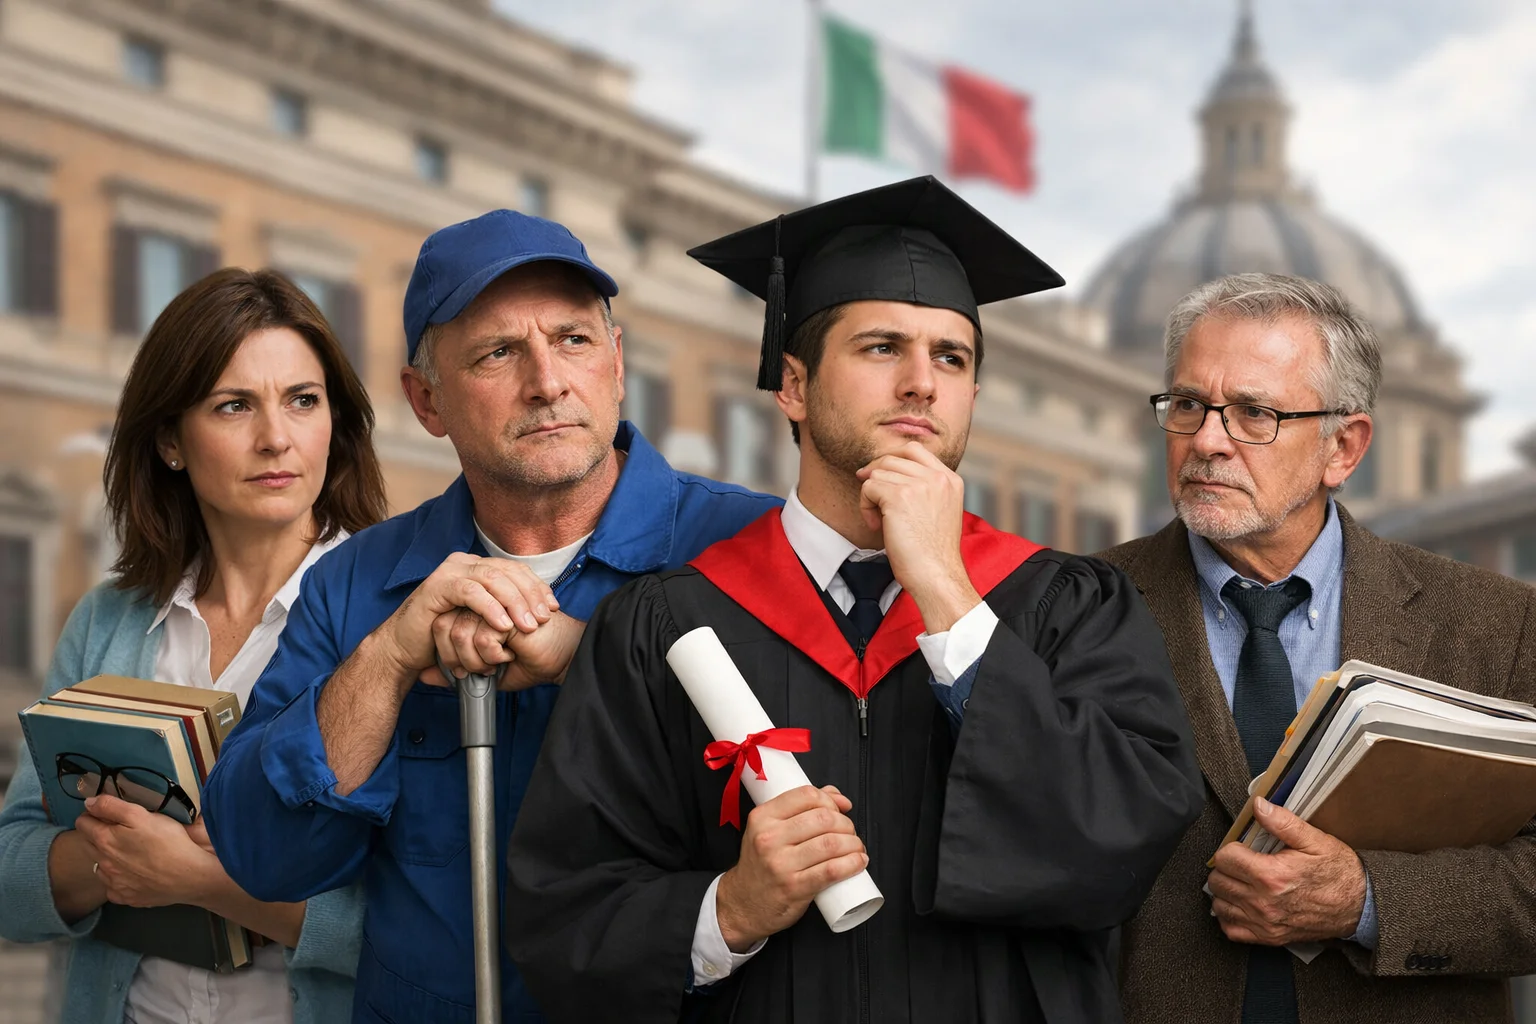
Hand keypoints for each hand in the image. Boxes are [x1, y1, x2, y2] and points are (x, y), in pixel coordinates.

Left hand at [74, 795, 222, 908]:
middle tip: (119, 830)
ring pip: (99, 867)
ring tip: (128, 853)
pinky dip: (118, 880)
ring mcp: (113, 883)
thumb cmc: (168, 841)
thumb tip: (89, 803)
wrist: (189, 876)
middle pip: (87, 844)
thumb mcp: (141, 814)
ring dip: (107, 858)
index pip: (83, 823)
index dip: (93, 814)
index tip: (107, 812)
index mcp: (104, 840)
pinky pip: (112, 888)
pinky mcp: (125, 897)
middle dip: (97, 834)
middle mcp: (103, 863)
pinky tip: (133, 875)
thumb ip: (111, 806)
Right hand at [378, 553, 557, 684]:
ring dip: (513, 602)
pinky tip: (503, 625)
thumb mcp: (482, 620)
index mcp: (477, 567)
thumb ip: (503, 609)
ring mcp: (449, 571)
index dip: (537, 587)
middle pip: (507, 571)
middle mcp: (465, 563)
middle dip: (530, 595)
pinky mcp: (437, 585)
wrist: (407, 648)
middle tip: (543, 618)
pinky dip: (490, 608)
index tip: (553, 609)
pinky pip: (469, 591)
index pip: (515, 570)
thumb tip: (539, 610)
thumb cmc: (446, 636)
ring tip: (527, 625)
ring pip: (491, 578)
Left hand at [421, 610, 586, 689]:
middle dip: (461, 659)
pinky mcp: (506, 609)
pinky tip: (512, 654)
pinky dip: (494, 656)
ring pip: (460, 634)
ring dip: (478, 660)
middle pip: (444, 628)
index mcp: (476, 609)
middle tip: (487, 668)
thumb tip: (424, 674)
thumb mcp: (485, 669)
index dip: (451, 653)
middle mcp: (482, 601)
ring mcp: (494, 601)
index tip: (472, 669)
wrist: (560, 659)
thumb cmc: (529, 661)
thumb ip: (454, 669)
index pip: (441, 626)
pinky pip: (481, 637)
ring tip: (502, 661)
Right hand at [715, 785, 866, 952]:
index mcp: (762, 817)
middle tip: (850, 833)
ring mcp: (781, 864)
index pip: (806, 795)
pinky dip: (852, 864)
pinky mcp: (794, 888)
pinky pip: (831, 870)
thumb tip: (837, 796)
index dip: (830, 800)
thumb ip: (799, 808)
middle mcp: (769, 838)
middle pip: (823, 818)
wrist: (744, 904)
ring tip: (856, 848)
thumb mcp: (769, 829)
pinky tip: (859, 862)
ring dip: (853, 843)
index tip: (839, 810)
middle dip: (846, 823)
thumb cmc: (761, 864)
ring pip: (830, 843)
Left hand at [855, 441, 979, 632]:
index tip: (881, 476)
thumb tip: (885, 470)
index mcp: (950, 479)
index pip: (915, 449)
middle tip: (870, 495)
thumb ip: (924, 488)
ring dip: (871, 496)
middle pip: (892, 457)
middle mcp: (937, 477)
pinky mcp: (899, 496)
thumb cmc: (933, 552)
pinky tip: (876, 525)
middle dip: (876, 474)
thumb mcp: (939, 510)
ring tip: (879, 520)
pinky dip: (865, 506)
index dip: (892, 459)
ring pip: (877, 472)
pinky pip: (868, 487)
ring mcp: (919, 484)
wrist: (936, 575)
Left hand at [1207, 796, 1367, 945]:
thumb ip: (1282, 822)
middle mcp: (1264, 902)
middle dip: (1227, 868)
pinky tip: (1240, 903)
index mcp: (1271, 876)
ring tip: (1241, 881)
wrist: (1360, 906)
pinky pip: (1232, 929)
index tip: (1243, 848)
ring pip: (1220, 904)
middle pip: (1218, 881)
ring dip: (1226, 891)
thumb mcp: (1314, 840)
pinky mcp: (1269, 937)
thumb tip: (1259, 806)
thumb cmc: (1339, 873)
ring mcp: (1265, 923)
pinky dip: (1230, 916)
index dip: (1232, 848)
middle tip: (1242, 863)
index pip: (1224, 858)